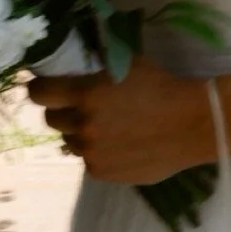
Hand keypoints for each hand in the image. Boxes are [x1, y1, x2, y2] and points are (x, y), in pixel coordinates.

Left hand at [25, 56, 213, 182]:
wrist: (192, 124)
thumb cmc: (162, 86)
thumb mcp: (128, 64)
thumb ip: (98, 65)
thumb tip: (77, 60)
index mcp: (86, 94)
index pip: (39, 93)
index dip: (38, 88)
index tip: (42, 87)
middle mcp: (83, 125)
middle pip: (52, 118)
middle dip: (62, 110)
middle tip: (79, 106)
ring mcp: (92, 152)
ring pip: (70, 141)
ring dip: (80, 133)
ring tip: (106, 126)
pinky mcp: (103, 172)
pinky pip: (89, 160)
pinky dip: (98, 152)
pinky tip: (119, 143)